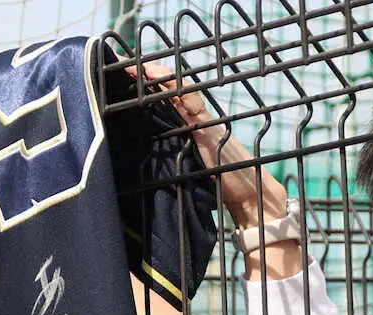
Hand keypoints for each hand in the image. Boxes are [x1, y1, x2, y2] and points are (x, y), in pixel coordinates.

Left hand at [127, 63, 286, 229]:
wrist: (247, 191)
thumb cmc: (217, 180)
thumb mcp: (187, 163)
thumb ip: (170, 153)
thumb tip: (141, 159)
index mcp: (189, 124)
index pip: (166, 97)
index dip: (148, 85)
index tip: (125, 75)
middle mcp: (196, 117)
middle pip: (172, 88)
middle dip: (150, 74)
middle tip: (125, 65)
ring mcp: (204, 121)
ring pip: (183, 92)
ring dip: (163, 79)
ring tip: (143, 69)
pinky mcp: (210, 130)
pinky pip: (195, 106)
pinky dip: (181, 93)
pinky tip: (167, 85)